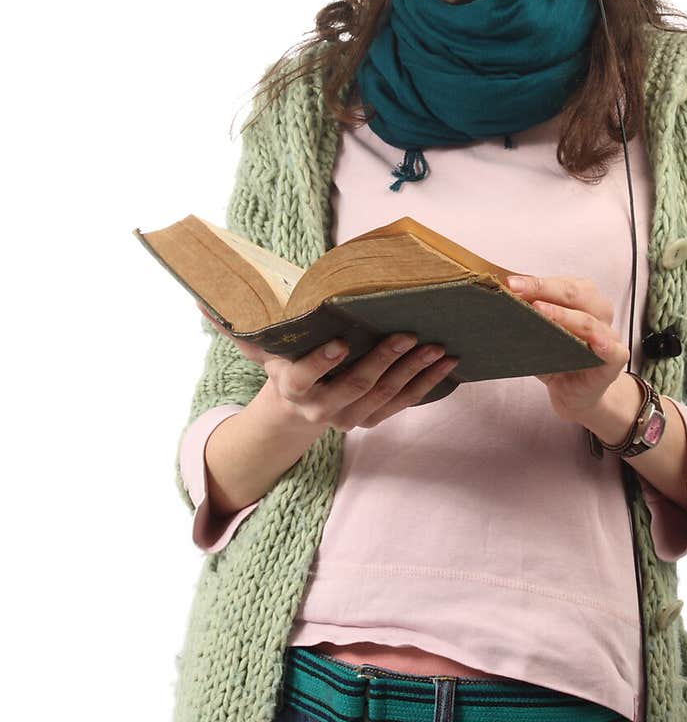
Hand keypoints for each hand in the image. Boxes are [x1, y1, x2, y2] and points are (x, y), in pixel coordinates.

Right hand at [197, 306, 458, 431]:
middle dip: (383, 362)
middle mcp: (322, 409)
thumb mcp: (261, 351)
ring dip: (414, 373)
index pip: (305, 376)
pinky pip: (404, 404)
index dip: (322, 362)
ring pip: (385, 397)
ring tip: (437, 346)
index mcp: (293, 388)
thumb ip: (240, 328)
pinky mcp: (373, 420)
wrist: (297, 411)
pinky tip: (447, 365)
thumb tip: (204, 301)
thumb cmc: (283, 367)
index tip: (341, 341)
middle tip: (408, 335)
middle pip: (355, 386)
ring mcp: (351, 418)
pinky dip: (427, 386)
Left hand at [506, 274, 629, 424]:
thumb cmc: (557, 359)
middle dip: (543, 288)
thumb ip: (529, 316)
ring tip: (538, 310)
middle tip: (515, 289)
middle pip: (575, 293)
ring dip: (562, 314)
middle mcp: (599, 311)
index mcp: (582, 298)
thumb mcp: (539, 334)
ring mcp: (610, 334)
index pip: (560, 283)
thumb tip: (502, 298)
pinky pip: (610, 349)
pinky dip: (601, 343)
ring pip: (588, 320)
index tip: (509, 283)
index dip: (535, 282)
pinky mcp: (616, 359)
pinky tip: (591, 342)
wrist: (575, 395)